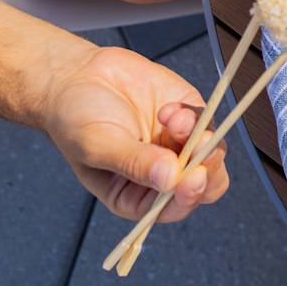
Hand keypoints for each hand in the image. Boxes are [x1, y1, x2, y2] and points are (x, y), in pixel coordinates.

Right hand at [39, 46, 230, 221]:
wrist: (76, 77)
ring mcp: (177, 145)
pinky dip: (193, 115)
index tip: (192, 177)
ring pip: (211, 152)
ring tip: (172, 118)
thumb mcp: (97, 146)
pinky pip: (206, 121)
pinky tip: (167, 108)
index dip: (187, 197)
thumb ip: (134, 163)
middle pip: (203, 184)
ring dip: (199, 136)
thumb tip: (171, 179)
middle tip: (199, 144)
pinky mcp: (187, 116)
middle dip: (207, 166)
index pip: (173, 208)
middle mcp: (162, 175)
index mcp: (135, 196)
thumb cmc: (75, 119)